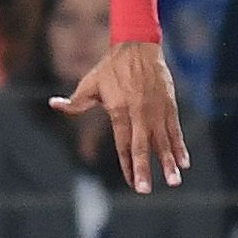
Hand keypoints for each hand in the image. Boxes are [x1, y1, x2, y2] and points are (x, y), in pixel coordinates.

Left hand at [49, 41, 190, 192]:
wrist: (138, 48)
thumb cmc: (110, 68)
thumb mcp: (89, 84)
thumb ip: (74, 102)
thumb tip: (53, 104)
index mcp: (120, 111)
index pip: (123, 144)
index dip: (126, 164)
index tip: (129, 182)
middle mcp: (140, 114)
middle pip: (143, 147)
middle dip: (145, 170)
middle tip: (146, 189)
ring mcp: (157, 111)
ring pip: (164, 141)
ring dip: (168, 162)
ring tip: (174, 181)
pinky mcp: (170, 106)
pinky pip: (176, 131)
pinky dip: (180, 146)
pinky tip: (183, 163)